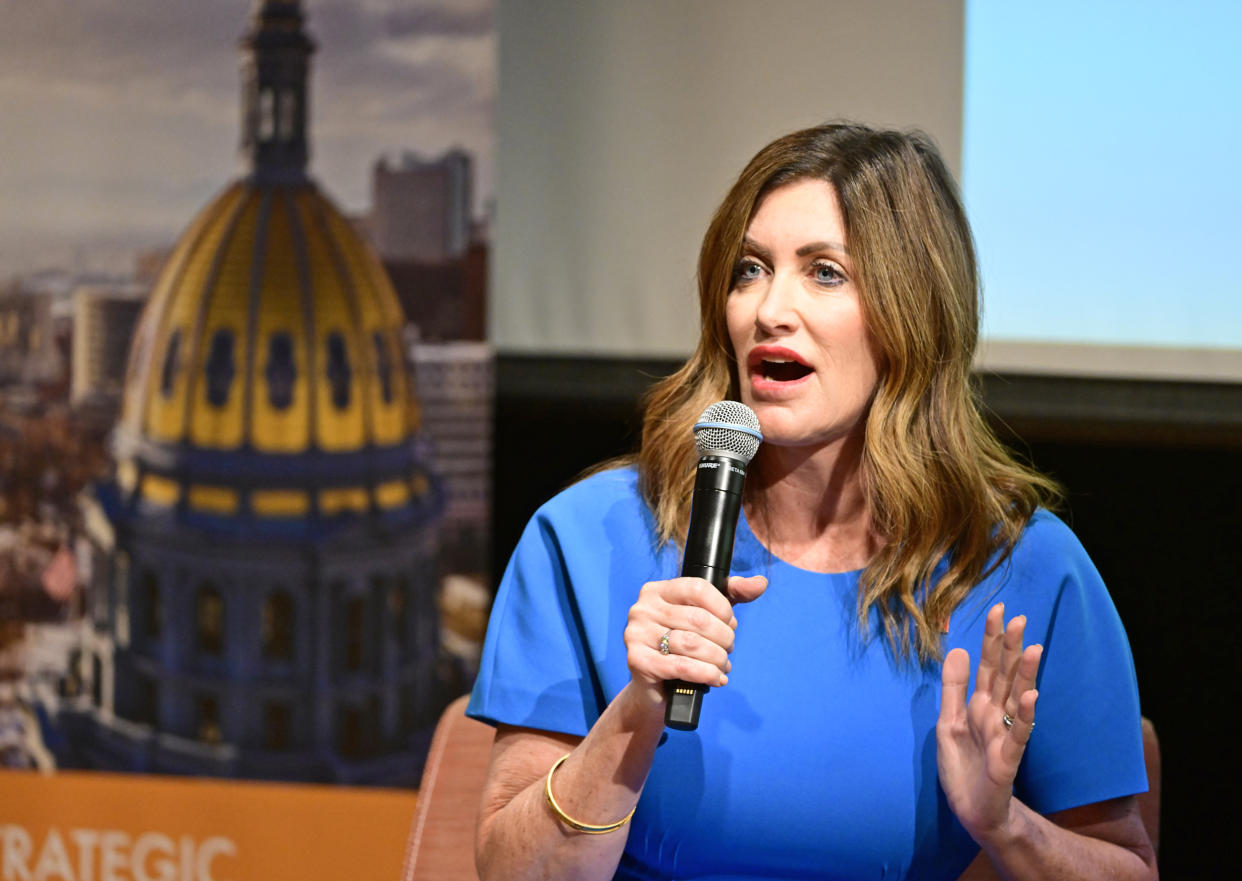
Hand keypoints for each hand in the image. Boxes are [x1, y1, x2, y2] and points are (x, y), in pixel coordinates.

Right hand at [623, 574, 766, 705]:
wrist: (655, 689)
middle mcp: (642, 609)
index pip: (697, 588)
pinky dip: (707, 674)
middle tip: (729, 649)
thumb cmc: (682, 647)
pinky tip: (716, 678)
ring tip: (723, 665)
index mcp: (656, 591)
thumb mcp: (706, 616)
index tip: (730, 623)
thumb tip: (760, 583)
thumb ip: (732, 595)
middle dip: (724, 638)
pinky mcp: (638, 661)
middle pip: (698, 619)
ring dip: (717, 658)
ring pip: (692, 644)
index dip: (722, 607)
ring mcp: (636, 635)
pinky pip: (682, 666)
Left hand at [937, 602, 1042, 843]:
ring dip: (1024, 675)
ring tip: (1032, 649)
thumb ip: (953, 687)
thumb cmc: (963, 766)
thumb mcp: (948, 721)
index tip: (998, 609)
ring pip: (1016, 699)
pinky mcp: (1008, 759)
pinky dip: (1024, 715)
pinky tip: (1030, 696)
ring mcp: (1004, 735)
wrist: (972, 810)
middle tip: (1019, 619)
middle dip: (1010, 649)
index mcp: (980, 704)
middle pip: (1004, 676)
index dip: (992, 639)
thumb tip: (959, 649)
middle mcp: (996, 715)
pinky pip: (1018, 734)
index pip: (988, 665)